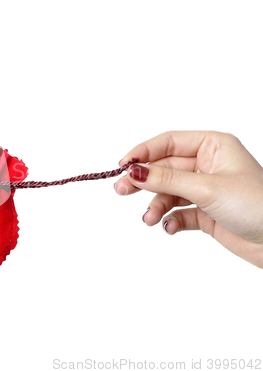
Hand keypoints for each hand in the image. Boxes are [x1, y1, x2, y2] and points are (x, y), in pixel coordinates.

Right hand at [114, 131, 262, 268]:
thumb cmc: (257, 205)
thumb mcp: (207, 188)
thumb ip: (167, 180)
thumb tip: (133, 171)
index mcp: (213, 146)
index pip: (169, 142)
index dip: (143, 152)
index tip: (122, 165)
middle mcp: (208, 165)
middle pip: (164, 169)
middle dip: (144, 182)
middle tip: (121, 191)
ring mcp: (206, 189)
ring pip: (169, 192)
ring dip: (156, 205)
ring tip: (149, 219)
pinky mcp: (207, 213)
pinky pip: (179, 213)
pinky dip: (171, 220)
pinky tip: (170, 227)